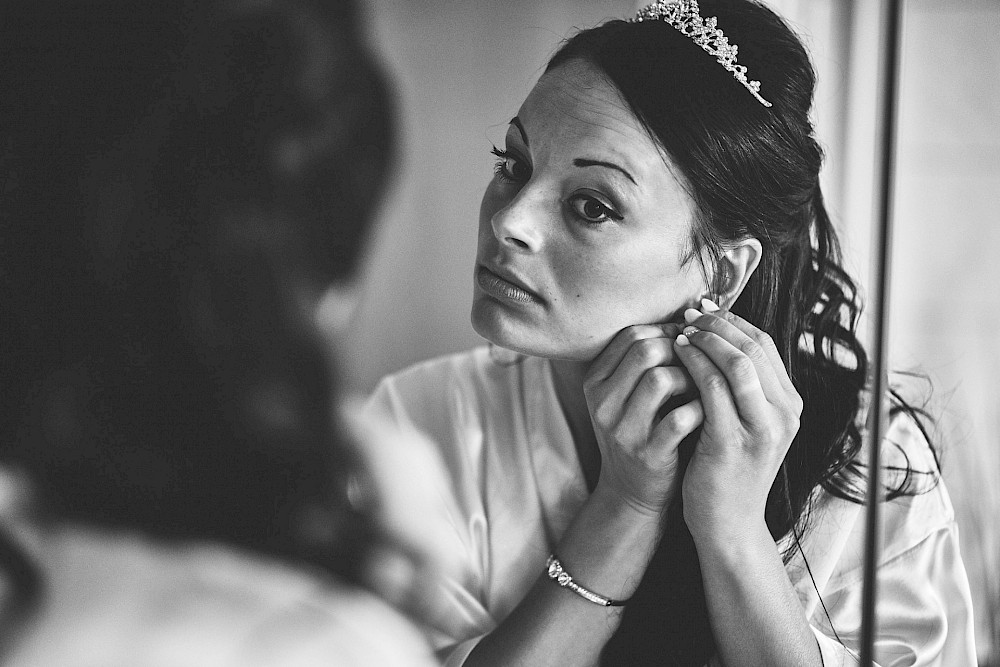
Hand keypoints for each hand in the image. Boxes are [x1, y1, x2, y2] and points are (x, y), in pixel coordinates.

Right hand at [584, 323, 703, 516]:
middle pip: (645, 349)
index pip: (630, 334)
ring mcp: (623, 429)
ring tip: (705, 384)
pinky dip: (701, 408)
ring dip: (692, 376)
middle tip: (703, 359)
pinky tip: (710, 410)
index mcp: (595, 381)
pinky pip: (680, 418)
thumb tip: (688, 321)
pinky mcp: (647, 454)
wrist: (632, 493)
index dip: (667, 330)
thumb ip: (645, 362)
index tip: (690, 339)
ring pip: (661, 378)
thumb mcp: (627, 396)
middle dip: (682, 348)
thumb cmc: (642, 432)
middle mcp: (602, 402)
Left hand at [672, 305, 802, 542]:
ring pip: (737, 364)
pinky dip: (693, 364)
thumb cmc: (728, 468)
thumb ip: (741, 386)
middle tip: (689, 313)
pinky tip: (675, 355)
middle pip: (754, 348)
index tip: (706, 308)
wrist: (728, 524)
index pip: (766, 345)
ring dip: (705, 340)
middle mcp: (784, 415)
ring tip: (680, 330)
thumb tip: (716, 334)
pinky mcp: (732, 442)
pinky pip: (712, 389)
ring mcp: (761, 430)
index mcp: (790, 406)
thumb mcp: (745, 423)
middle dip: (718, 324)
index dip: (734, 321)